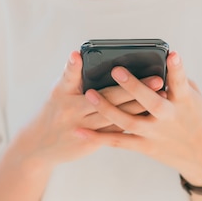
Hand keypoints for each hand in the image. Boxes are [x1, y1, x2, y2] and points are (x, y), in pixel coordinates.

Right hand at [13, 51, 165, 166]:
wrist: (40, 147)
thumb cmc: (53, 111)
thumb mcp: (57, 91)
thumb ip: (71, 74)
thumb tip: (78, 54)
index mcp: (64, 94)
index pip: (74, 76)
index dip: (79, 66)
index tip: (92, 58)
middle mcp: (73, 112)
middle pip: (108, 98)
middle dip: (134, 88)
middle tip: (157, 79)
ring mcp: (83, 129)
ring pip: (116, 116)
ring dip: (140, 106)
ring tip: (162, 96)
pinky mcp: (91, 143)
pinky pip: (115, 131)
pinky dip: (133, 121)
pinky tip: (150, 116)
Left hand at [78, 51, 201, 185]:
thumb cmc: (194, 117)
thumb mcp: (194, 96)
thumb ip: (177, 80)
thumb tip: (160, 59)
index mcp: (184, 101)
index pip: (181, 82)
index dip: (177, 68)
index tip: (172, 55)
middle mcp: (169, 117)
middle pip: (151, 103)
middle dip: (134, 87)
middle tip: (117, 70)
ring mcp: (155, 133)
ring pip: (129, 122)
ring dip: (108, 109)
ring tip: (89, 94)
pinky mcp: (145, 146)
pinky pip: (119, 142)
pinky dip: (99, 138)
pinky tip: (81, 131)